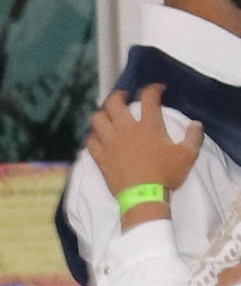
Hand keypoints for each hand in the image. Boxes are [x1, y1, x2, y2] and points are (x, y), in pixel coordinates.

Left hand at [87, 84, 202, 209]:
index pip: (148, 97)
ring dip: (102, 114)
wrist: (143, 197)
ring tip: (107, 116)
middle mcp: (126, 129)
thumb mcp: (188, 155)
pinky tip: (96, 138)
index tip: (157, 90)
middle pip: (114, 103)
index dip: (153, 89)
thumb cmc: (166, 175)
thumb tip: (196, 124)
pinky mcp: (100, 157)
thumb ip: (194, 137)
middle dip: (118, 96)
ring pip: (97, 119)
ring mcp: (110, 142)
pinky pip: (90, 141)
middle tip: (122, 97)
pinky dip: (92, 137)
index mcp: (149, 126)